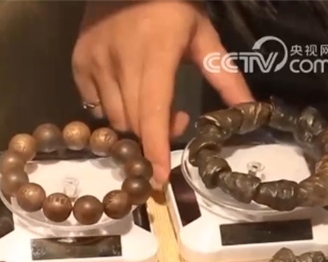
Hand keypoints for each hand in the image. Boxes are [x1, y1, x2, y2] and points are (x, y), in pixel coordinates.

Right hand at [71, 0, 252, 187]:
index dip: (156, 147)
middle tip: (176, 121)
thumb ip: (224, 76)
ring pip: (114, 117)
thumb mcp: (202, 35)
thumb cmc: (171, 4)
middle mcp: (120, 62)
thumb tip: (249, 111)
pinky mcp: (78, 64)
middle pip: (134, 121)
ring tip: (151, 104)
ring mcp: (94, 63)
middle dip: (154, 135)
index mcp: (156, 54)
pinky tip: (126, 91)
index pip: (153, 111)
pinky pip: (95, 104)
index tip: (159, 178)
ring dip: (135, 123)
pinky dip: (113, 108)